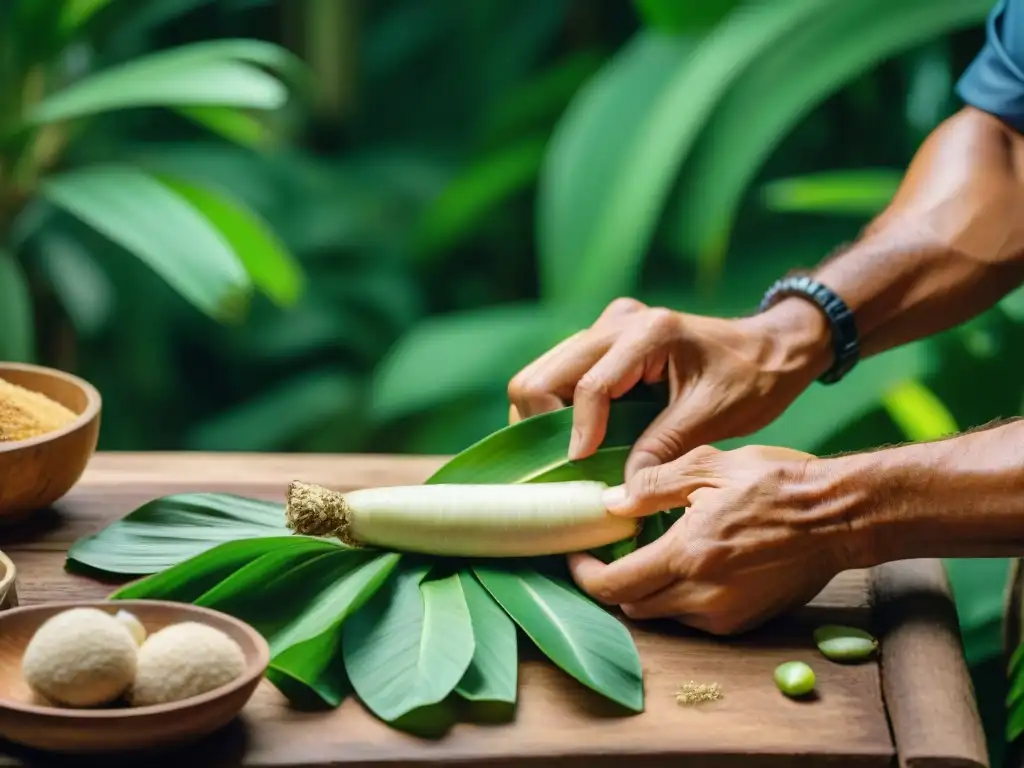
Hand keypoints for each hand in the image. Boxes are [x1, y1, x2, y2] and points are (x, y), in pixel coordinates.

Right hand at [507, 297, 830, 479]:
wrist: (771, 348)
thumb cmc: (753, 379)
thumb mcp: (713, 418)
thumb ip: (663, 449)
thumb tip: (620, 492)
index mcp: (649, 333)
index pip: (589, 387)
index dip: (579, 434)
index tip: (582, 470)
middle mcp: (617, 323)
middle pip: (541, 376)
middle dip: (544, 426)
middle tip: (567, 466)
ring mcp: (606, 328)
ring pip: (540, 374)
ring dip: (547, 418)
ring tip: (573, 455)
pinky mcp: (603, 340)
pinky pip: (558, 375)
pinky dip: (559, 408)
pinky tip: (582, 436)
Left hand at [568, 444, 858, 635]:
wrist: (839, 516)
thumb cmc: (776, 483)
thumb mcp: (708, 465)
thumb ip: (652, 485)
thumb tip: (611, 504)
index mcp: (688, 556)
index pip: (614, 586)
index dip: (586, 575)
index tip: (576, 555)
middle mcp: (703, 596)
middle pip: (633, 606)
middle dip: (614, 582)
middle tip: (613, 550)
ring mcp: (726, 615)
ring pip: (662, 614)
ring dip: (647, 590)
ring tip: (654, 552)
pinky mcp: (745, 622)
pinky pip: (694, 618)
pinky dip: (679, 597)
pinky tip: (690, 565)